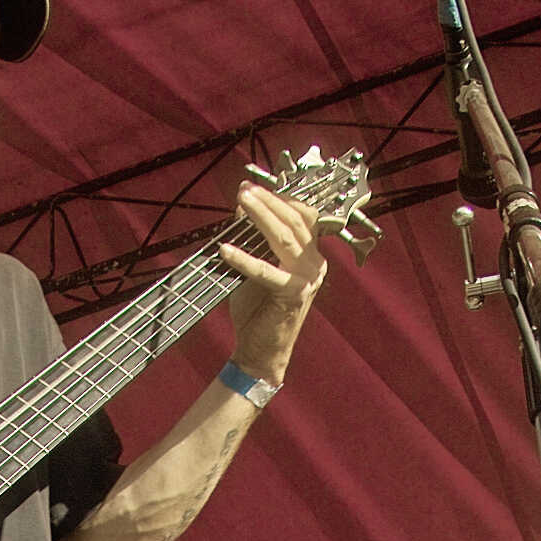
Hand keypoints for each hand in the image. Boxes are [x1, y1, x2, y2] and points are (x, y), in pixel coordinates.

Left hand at [221, 181, 328, 383]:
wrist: (260, 351)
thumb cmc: (257, 310)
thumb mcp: (254, 267)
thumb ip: (252, 240)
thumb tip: (241, 209)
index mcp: (310, 256)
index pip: (301, 216)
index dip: (278, 199)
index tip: (252, 189)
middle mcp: (315, 264)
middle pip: (295, 220)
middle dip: (268, 201)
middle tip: (245, 189)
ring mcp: (309, 279)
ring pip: (285, 238)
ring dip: (261, 217)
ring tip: (241, 203)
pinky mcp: (294, 294)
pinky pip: (266, 271)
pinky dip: (245, 260)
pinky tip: (225, 250)